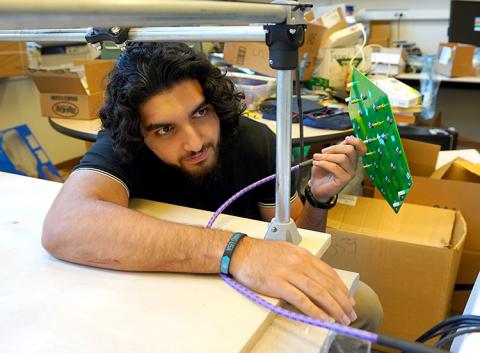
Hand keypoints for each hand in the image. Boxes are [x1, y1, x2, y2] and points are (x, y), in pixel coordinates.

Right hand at [230, 237, 356, 324]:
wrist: (241, 252)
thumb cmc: (261, 253)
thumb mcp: (287, 252)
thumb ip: (302, 263)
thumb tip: (315, 279)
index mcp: (303, 255)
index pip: (329, 273)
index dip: (342, 289)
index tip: (349, 300)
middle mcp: (300, 263)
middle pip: (327, 284)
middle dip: (342, 302)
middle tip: (350, 314)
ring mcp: (290, 273)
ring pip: (319, 292)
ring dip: (333, 308)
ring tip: (341, 319)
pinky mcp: (279, 284)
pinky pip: (301, 300)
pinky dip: (315, 311)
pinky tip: (323, 319)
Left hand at [309, 135, 366, 201]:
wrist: (316, 187)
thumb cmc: (322, 172)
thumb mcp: (329, 156)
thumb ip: (337, 149)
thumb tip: (347, 139)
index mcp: (351, 159)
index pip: (361, 149)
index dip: (357, 142)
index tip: (347, 138)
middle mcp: (353, 166)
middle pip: (350, 150)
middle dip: (334, 148)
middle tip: (323, 152)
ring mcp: (350, 173)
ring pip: (342, 158)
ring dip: (326, 156)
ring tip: (316, 158)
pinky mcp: (344, 180)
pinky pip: (335, 168)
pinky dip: (323, 163)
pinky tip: (316, 163)